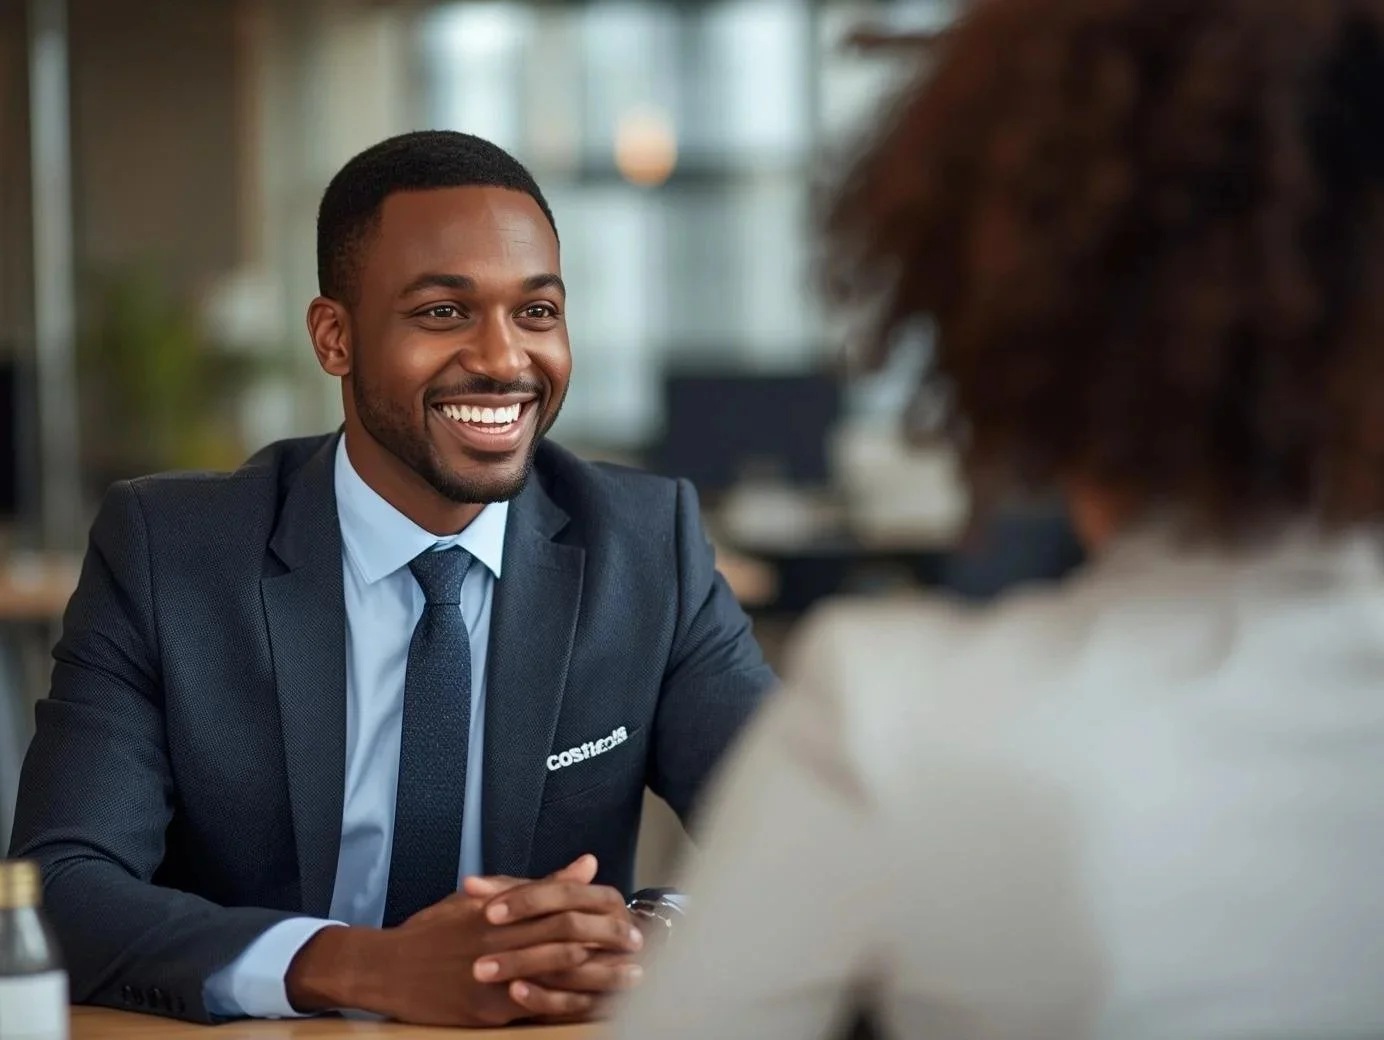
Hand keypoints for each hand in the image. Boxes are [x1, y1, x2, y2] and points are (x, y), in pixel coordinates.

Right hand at [285, 856, 640, 1026]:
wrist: (386, 967)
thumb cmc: (434, 930)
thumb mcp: (480, 896)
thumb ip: (538, 884)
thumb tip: (586, 864)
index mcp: (502, 907)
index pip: (559, 904)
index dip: (596, 911)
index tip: (628, 916)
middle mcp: (500, 938)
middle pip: (565, 937)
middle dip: (606, 945)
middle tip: (640, 947)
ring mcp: (493, 976)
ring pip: (556, 975)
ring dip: (598, 978)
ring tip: (630, 980)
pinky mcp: (485, 1009)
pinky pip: (533, 1008)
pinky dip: (566, 1007)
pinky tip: (590, 1007)